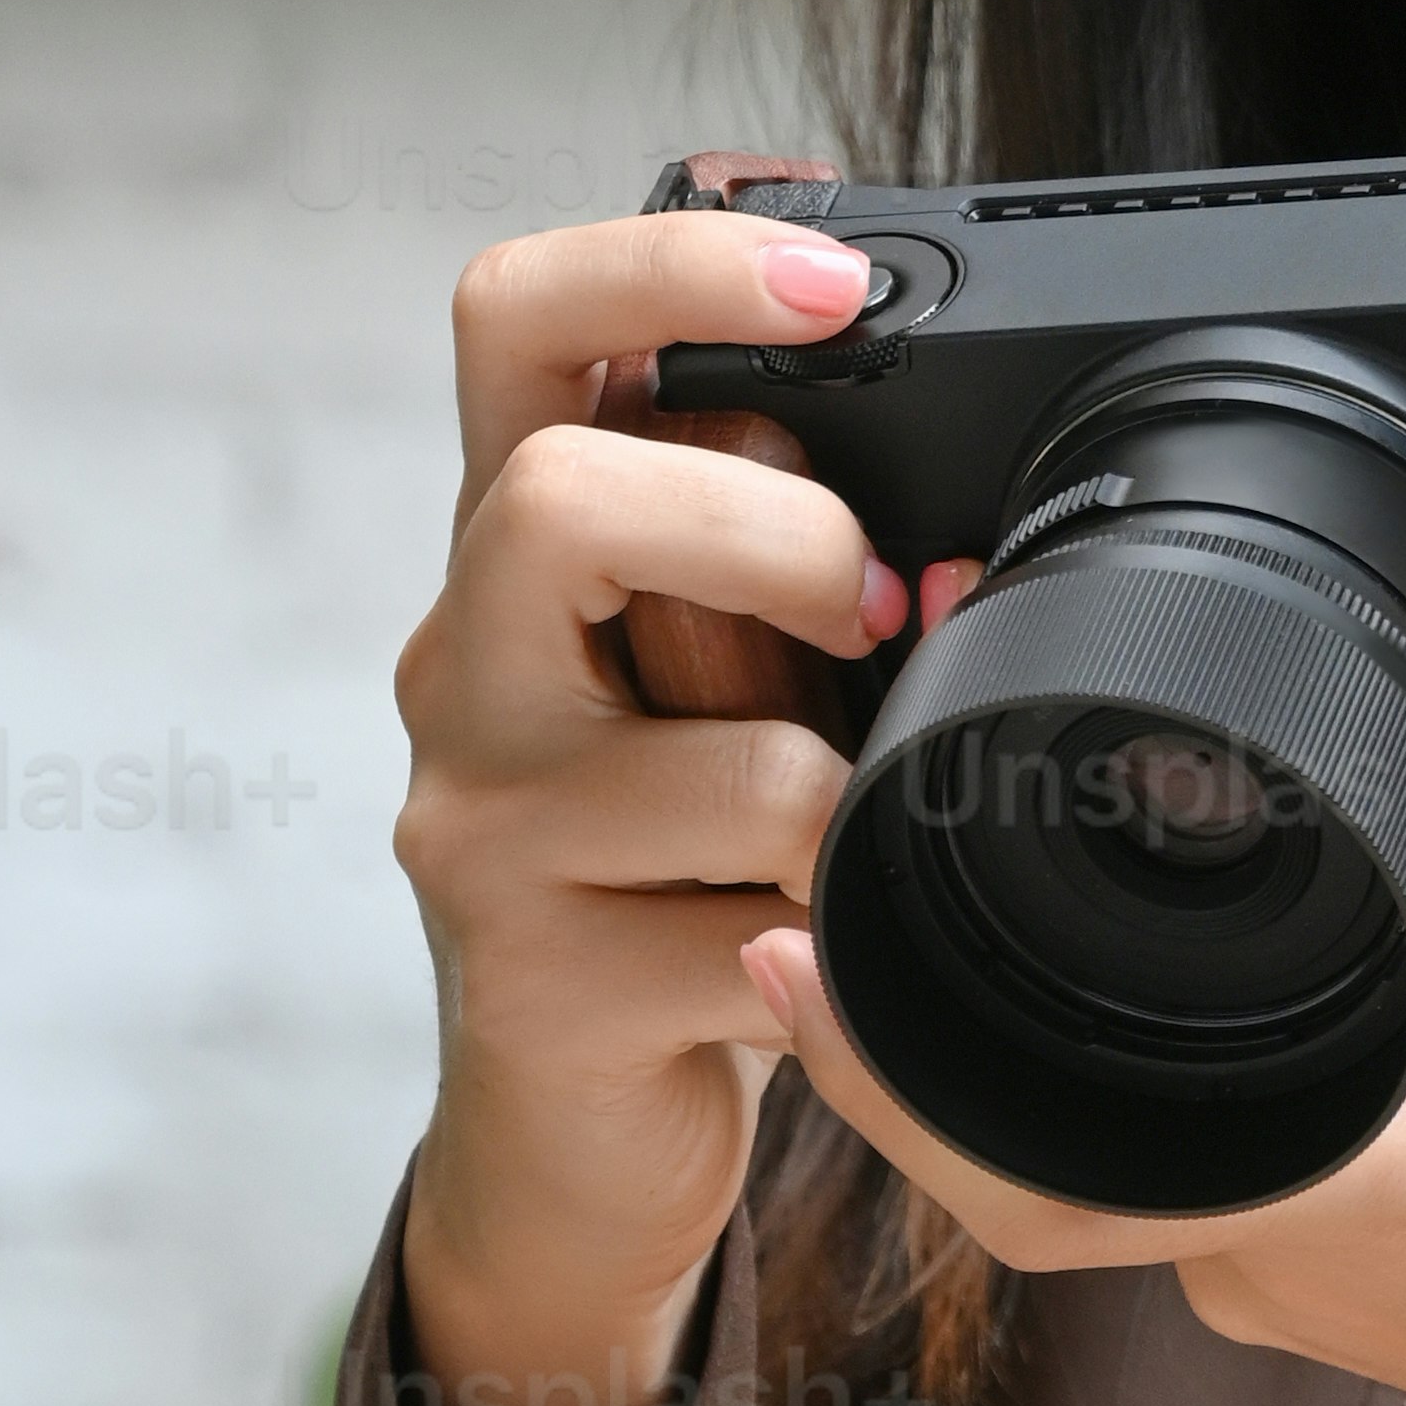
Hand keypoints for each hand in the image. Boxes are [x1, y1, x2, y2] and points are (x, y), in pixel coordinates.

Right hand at [391, 205, 903, 1405]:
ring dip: (841, 789)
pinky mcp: (537, 982)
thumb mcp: (718, 682)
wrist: (576, 1139)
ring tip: (851, 830)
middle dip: (767, 533)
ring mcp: (481, 828)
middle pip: (559, 500)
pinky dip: (842, 938)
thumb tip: (940, 517)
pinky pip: (754, 931)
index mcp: (517, 553)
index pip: (518, 321)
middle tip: (865, 615)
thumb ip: (770, 568)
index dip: (669, 266)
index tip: (839, 282)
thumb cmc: (678, 873)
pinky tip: (830, 957)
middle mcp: (465, 667)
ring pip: (711, 752)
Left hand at [744, 528, 1405, 1405]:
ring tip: (923, 892)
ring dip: (989, 1068)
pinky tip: (1076, 986)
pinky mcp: (1322, 1293)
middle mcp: (1290, 1261)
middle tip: (824, 871)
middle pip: (1016, 1170)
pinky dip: (1089, 1102)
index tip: (801, 927)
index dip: (893, 1059)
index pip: (1044, 1158)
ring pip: (1080, 1186)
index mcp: (1366, 1180)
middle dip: (900, 1038)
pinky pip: (1160, 1194)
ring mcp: (1295, 1296)